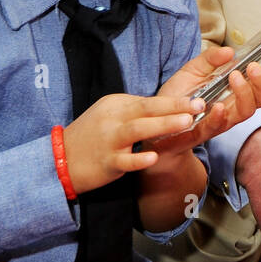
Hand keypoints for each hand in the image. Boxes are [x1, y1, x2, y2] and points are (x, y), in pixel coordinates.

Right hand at [62, 93, 205, 195]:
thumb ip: (136, 110)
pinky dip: (139, 159)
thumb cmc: (92, 135)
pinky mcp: (106, 162)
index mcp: (116, 104)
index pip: (150, 101)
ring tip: (186, 123)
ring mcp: (109, 140)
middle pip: (146, 109)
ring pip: (138, 130)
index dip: (175, 100)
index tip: (199, 99)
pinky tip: (154, 158)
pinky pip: (124, 160)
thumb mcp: (111, 114)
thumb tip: (168, 107)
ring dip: (163, 125)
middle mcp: (113, 119)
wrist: (60, 159)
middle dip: (175, 106)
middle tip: (199, 105)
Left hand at [143, 46, 260, 157]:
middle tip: (252, 67)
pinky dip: (220, 116)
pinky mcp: (202, 131)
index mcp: (233, 93)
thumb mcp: (193, 70)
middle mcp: (232, 108)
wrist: (156, 122)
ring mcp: (220, 121)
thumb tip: (229, 51)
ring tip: (235, 77)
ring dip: (245, 94)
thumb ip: (210, 59)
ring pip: (245, 112)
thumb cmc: (177, 97)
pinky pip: (216, 126)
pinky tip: (219, 105)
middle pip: (260, 100)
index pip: (260, 88)